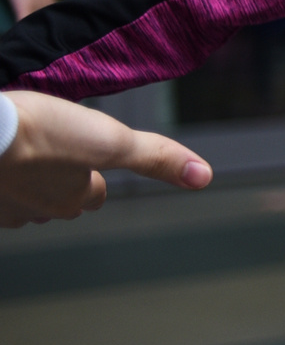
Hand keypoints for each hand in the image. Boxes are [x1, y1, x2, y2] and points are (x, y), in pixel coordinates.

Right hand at [0, 92, 211, 226]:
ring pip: (21, 199)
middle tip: (55, 153)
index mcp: (72, 198)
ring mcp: (1, 205)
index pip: (92, 194)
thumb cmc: (39, 134)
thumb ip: (155, 158)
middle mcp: (36, 209)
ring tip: (24, 155)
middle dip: (60, 181)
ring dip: (25, 180)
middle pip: (57, 200)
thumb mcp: (110, 139)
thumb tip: (203, 176)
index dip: (93, 175)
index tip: (89, 160)